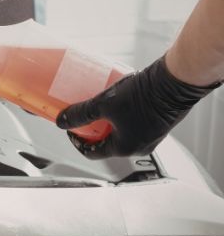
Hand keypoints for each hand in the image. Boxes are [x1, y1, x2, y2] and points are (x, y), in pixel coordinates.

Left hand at [57, 56, 219, 158]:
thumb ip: (80, 113)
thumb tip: (61, 120)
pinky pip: (133, 125)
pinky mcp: (157, 125)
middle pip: (106, 143)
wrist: (174, 82)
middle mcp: (139, 147)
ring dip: (106, 123)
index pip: (92, 153)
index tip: (70, 128)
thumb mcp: (103, 104)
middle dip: (91, 130)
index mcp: (124, 149)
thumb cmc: (143, 96)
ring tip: (98, 107)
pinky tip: (116, 102)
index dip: (77, 141)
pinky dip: (120, 118)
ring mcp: (150, 137)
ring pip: (120, 133)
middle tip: (82, 116)